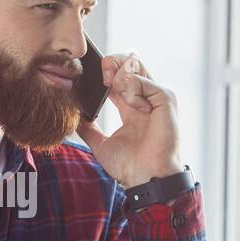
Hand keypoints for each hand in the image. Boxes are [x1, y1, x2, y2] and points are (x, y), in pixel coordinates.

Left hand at [77, 52, 183, 186]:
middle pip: (128, 63)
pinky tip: (135, 108)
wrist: (145, 177)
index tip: (90, 78)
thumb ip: (89, 130)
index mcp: (131, 107)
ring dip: (119, 75)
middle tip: (102, 78)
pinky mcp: (165, 99)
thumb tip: (74, 118)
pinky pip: (143, 80)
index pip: (118, 77)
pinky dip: (133, 90)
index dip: (104, 71)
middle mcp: (145, 99)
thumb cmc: (129, 166)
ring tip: (116, 93)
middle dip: (112, 63)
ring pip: (135, 64)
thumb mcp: (101, 145)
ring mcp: (155, 97)